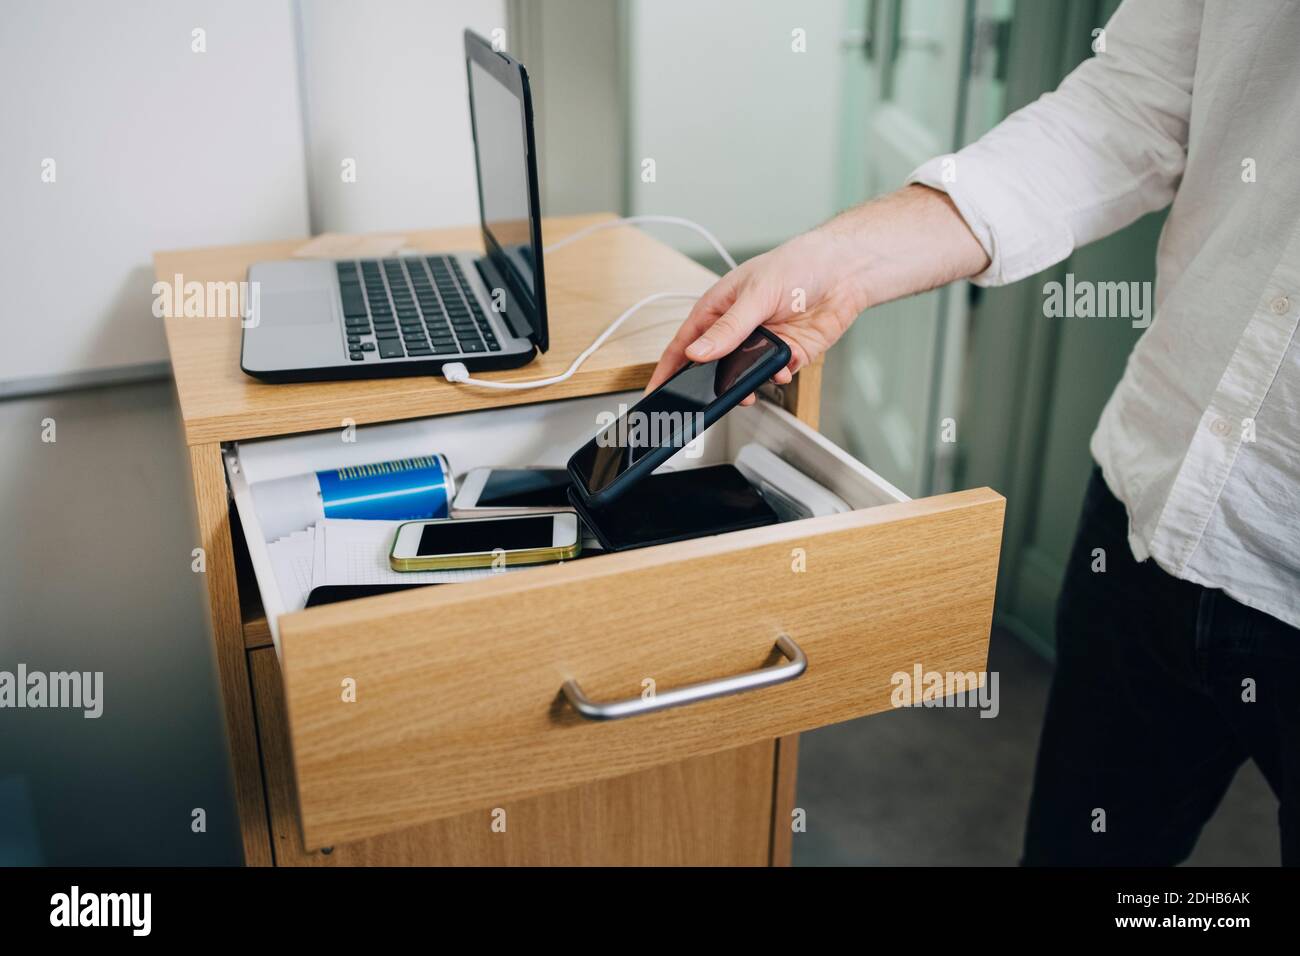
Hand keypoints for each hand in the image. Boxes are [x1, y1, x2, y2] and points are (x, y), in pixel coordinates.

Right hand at [644, 228, 861, 403]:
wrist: (845, 271)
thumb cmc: (797, 264)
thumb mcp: (755, 294)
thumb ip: (727, 328)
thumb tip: (697, 353)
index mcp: (718, 309)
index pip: (684, 344)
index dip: (667, 370)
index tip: (656, 393)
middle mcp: (736, 329)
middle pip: (711, 367)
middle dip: (708, 386)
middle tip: (705, 402)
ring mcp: (760, 344)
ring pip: (741, 377)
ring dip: (745, 385)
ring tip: (748, 390)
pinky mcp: (786, 354)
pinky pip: (773, 375)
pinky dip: (776, 376)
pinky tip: (782, 369)